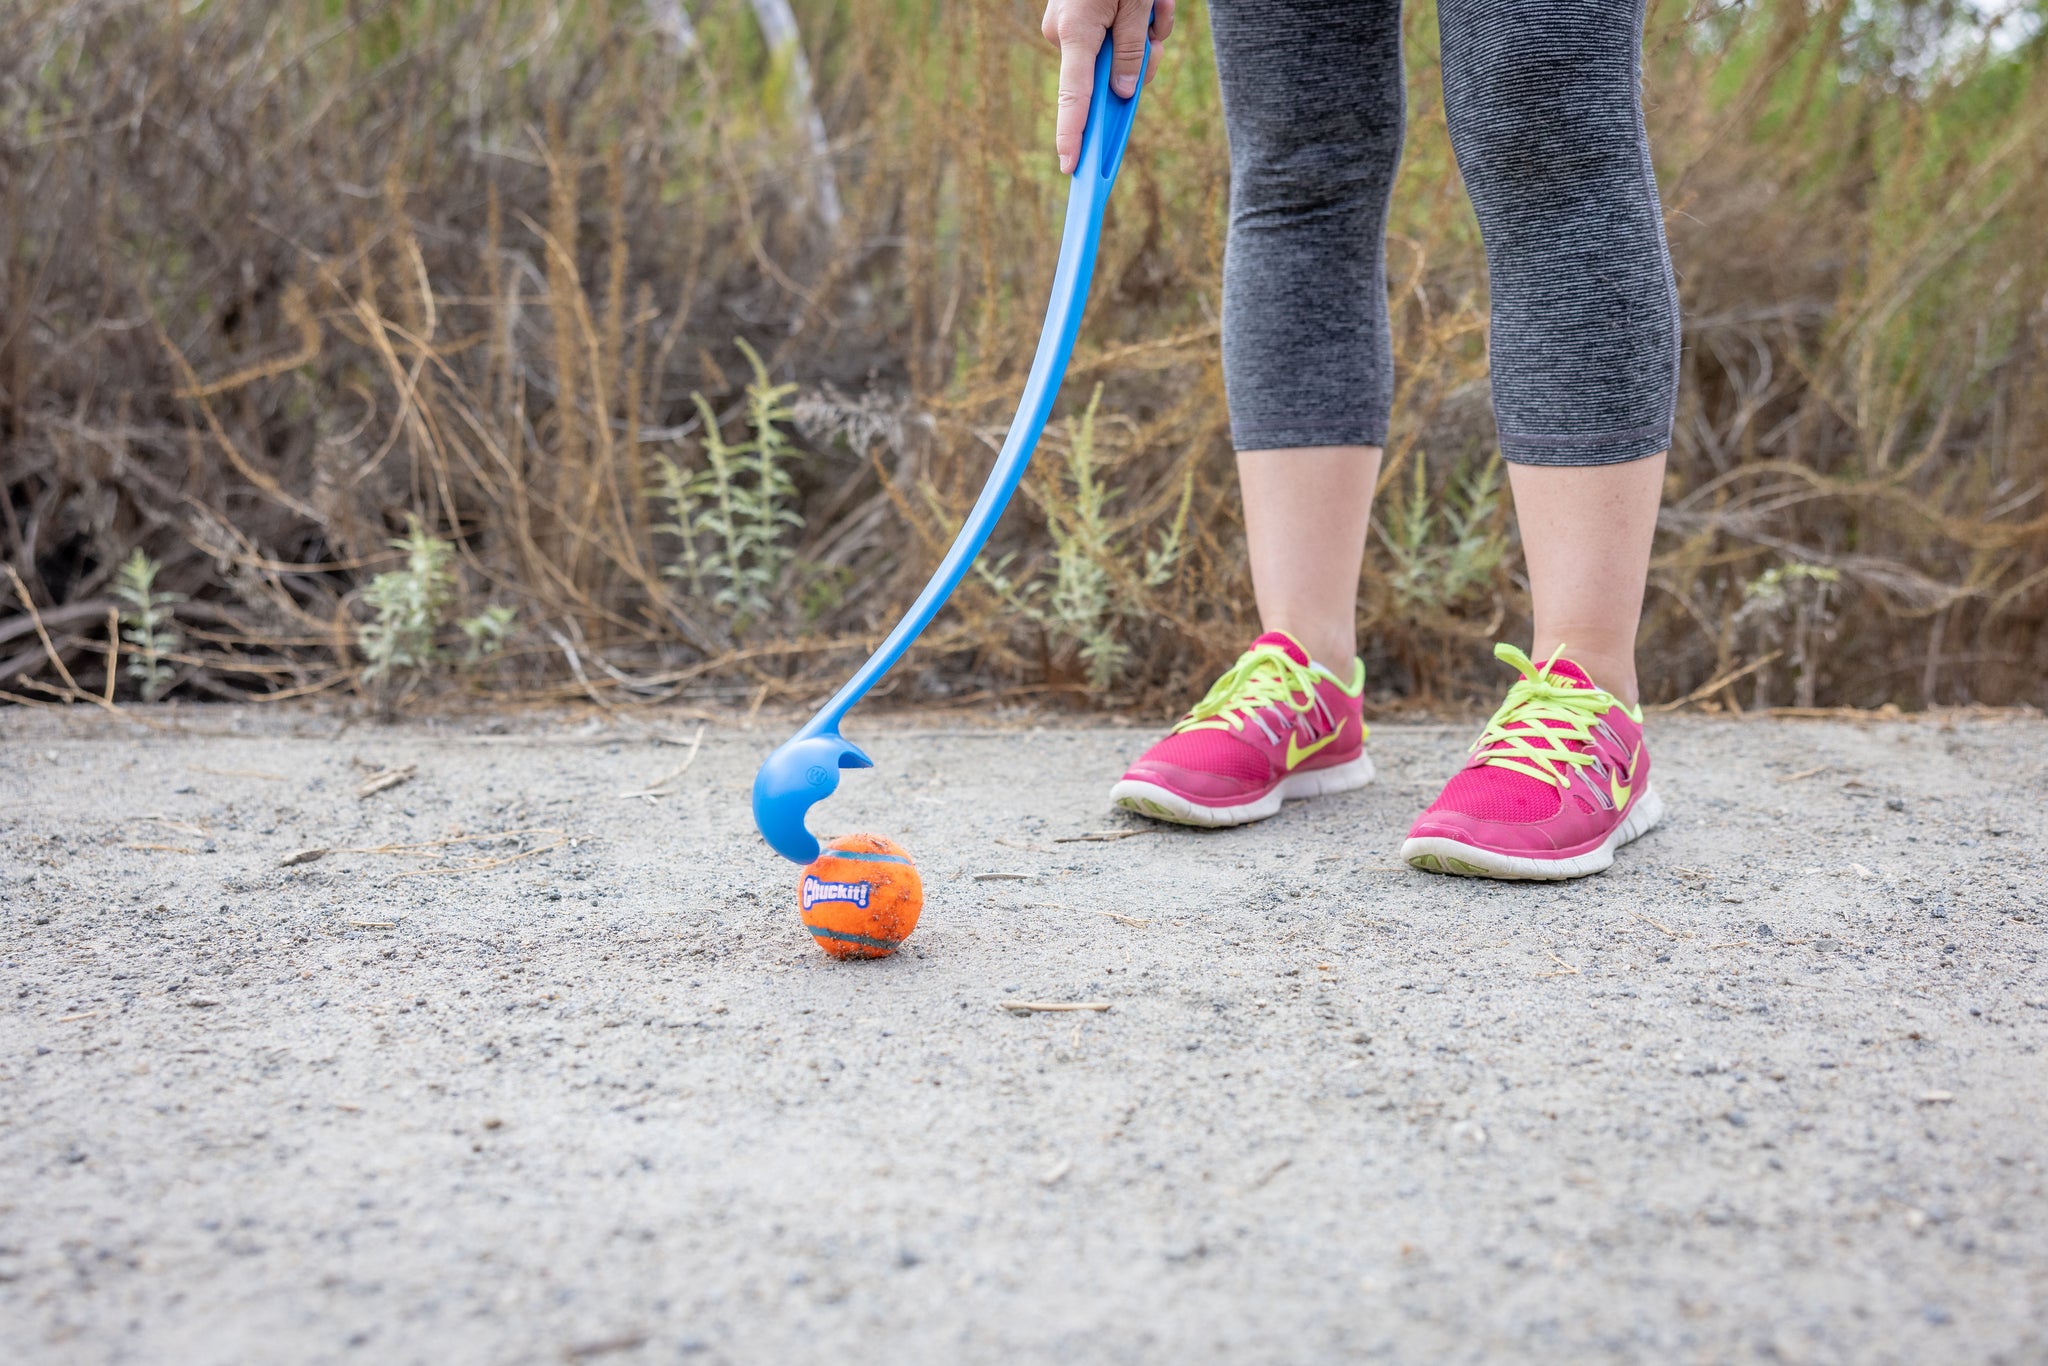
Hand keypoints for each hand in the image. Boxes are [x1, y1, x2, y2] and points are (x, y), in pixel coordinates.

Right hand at [1040, 0, 1173, 173]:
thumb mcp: (1134, 4)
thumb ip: (1131, 50)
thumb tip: (1124, 93)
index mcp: (1075, 33)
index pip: (1073, 96)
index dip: (1071, 135)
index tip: (1070, 166)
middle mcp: (1065, 34)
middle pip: (1107, 74)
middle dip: (1142, 61)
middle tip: (1157, 38)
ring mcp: (1069, 25)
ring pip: (1117, 53)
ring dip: (1146, 35)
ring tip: (1156, 5)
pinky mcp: (1078, 15)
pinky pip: (1113, 33)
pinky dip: (1140, 20)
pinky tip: (1151, 1)